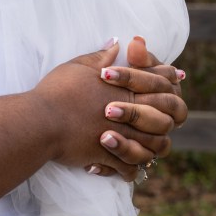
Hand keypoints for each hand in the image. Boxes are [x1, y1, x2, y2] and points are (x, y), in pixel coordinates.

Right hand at [35, 42, 186, 179]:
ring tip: (147, 148)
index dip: (169, 80)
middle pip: (166, 117)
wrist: (40, 121)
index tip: (175, 81)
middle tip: (167, 120)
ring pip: (154, 147)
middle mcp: (129, 113)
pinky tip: (125, 170)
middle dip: (168, 118)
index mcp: (125, 88)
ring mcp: (121, 136)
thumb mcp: (78, 66)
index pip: (160, 82)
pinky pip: (130, 169)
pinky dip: (129, 170)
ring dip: (152, 147)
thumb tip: (116, 44)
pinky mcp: (109, 156)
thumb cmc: (57, 91)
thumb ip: (101, 56)